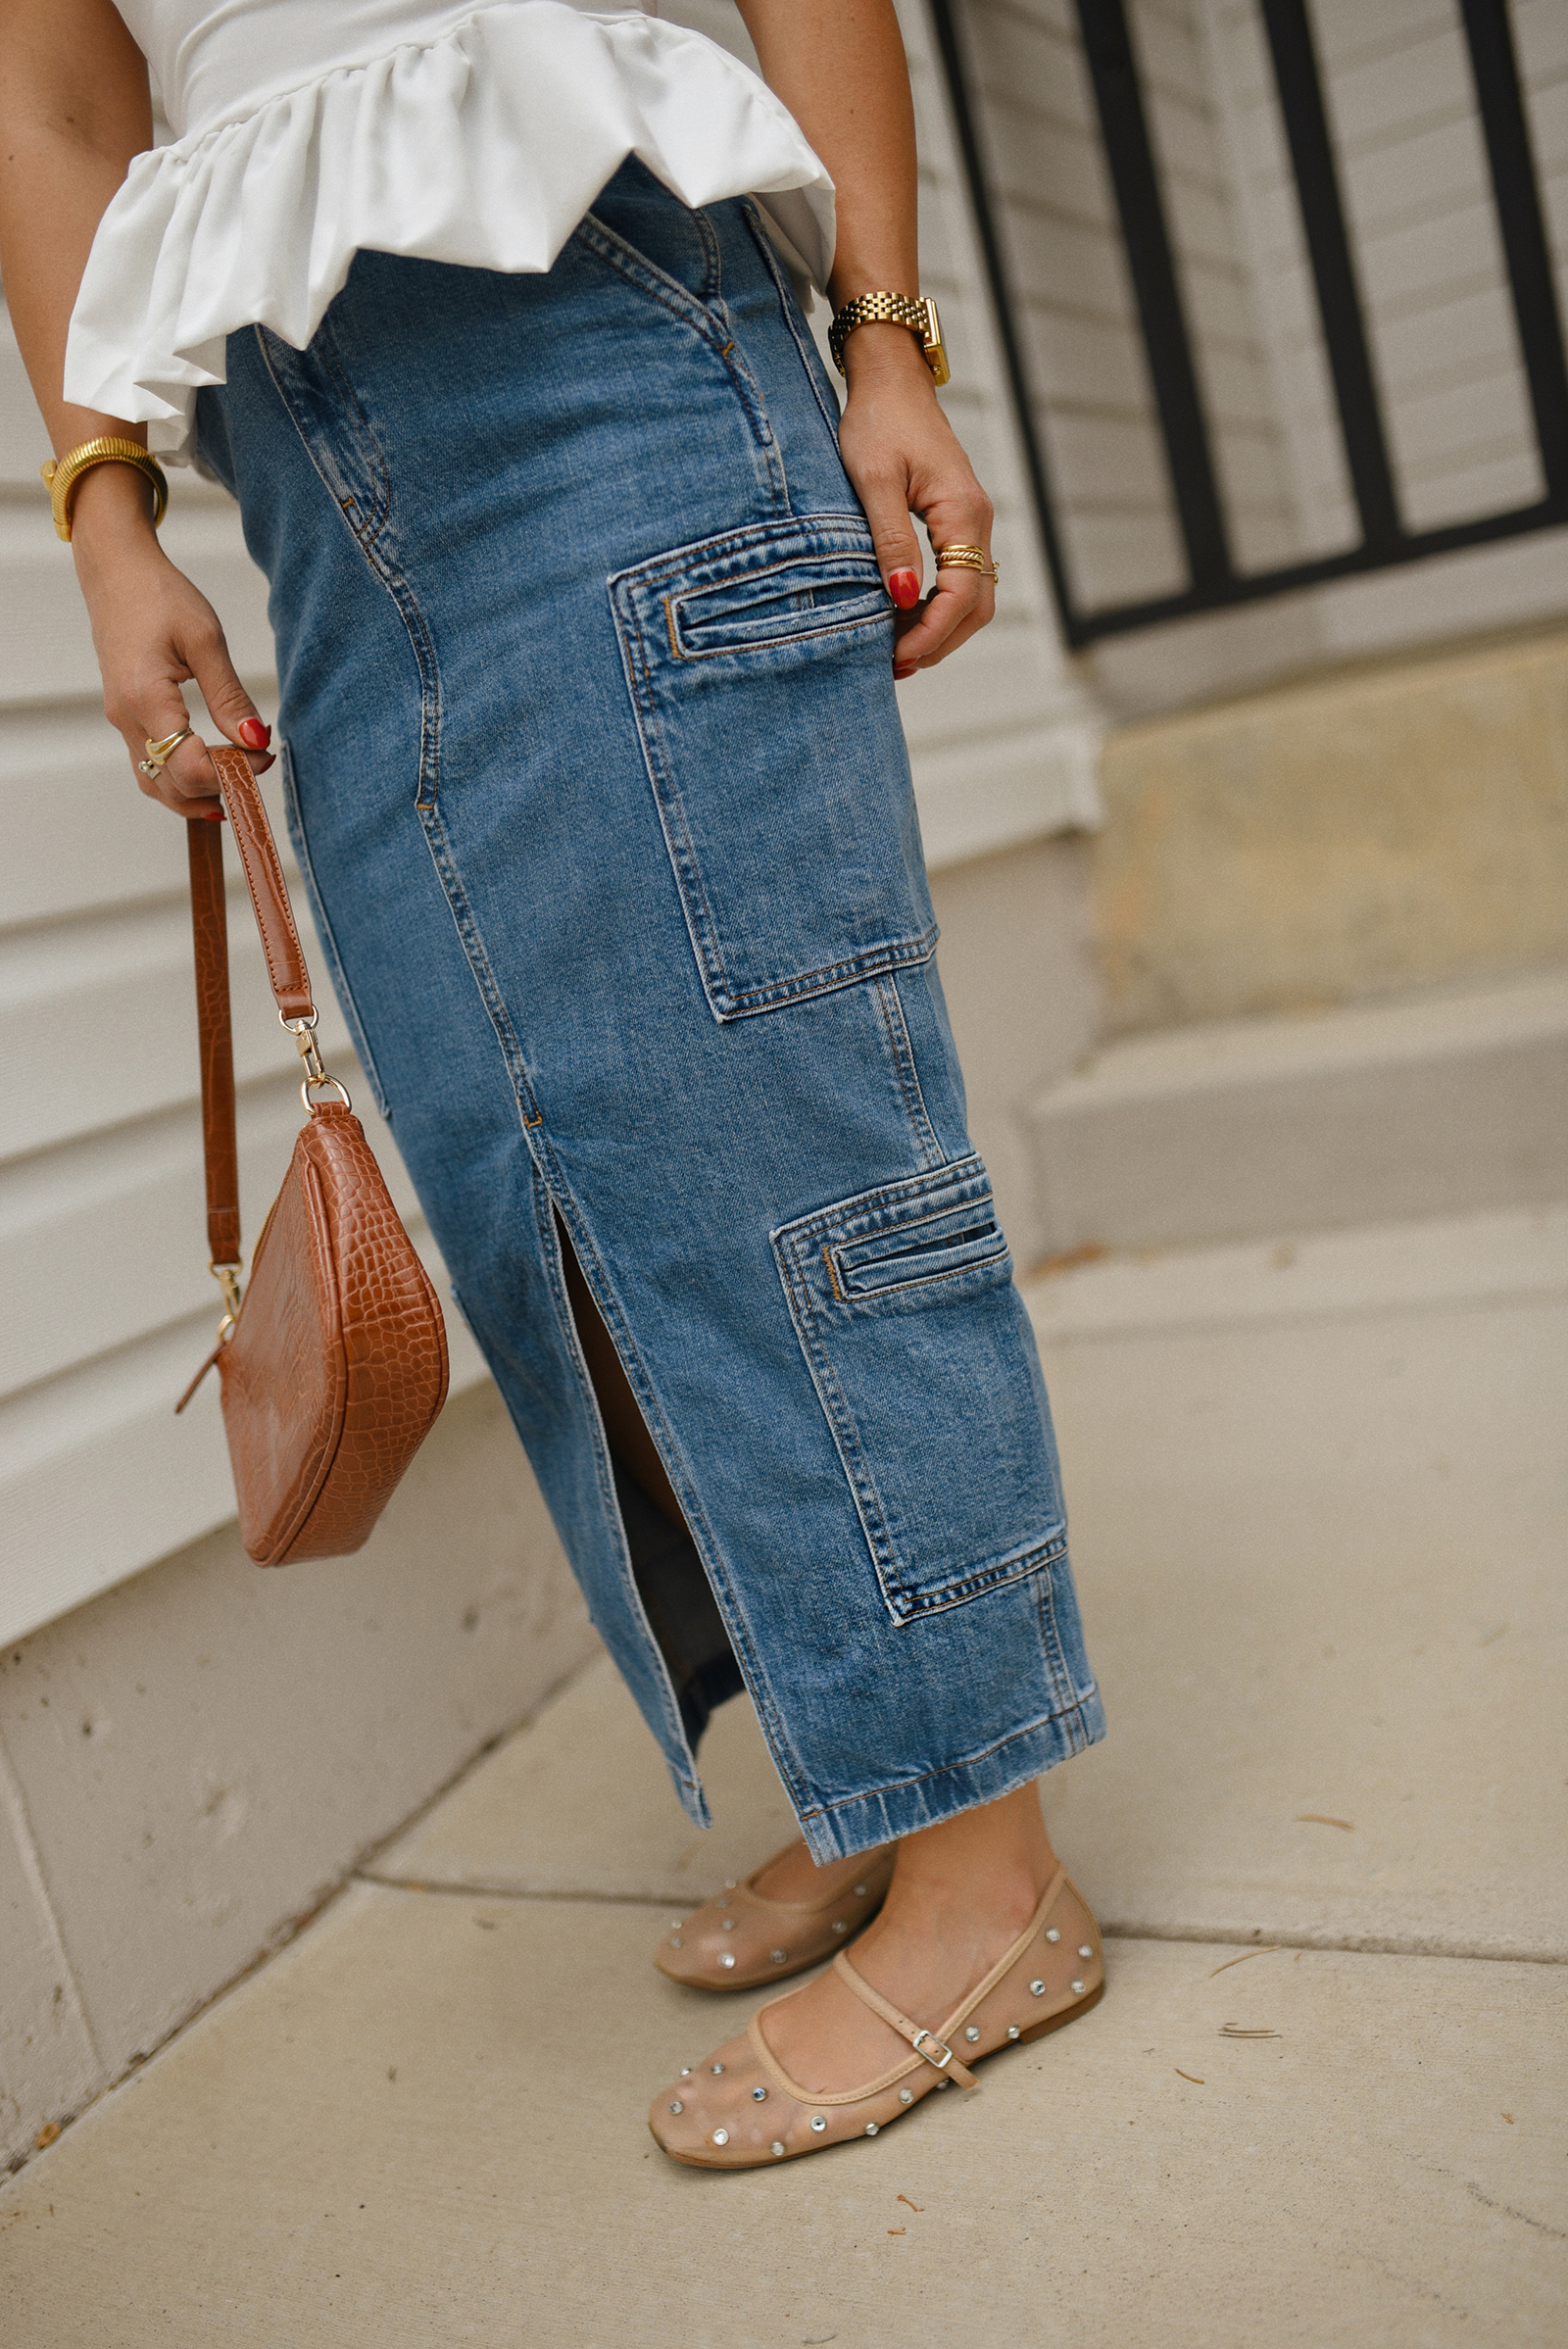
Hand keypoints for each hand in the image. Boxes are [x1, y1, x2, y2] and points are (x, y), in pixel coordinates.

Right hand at [70, 461, 273, 816]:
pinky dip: (179, 779)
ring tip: (237, 775)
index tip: (264, 754)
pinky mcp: (124, 718)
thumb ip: (230, 697)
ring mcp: (121, 720)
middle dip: (219, 786)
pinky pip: (149, 767)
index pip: (188, 765)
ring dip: (196, 794)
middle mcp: (126, 717)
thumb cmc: (159, 597)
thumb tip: (256, 741)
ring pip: (155, 784)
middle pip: (171, 785)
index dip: (230, 772)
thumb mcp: (206, 640)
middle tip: (258, 763)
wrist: (116, 573)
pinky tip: (210, 769)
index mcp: (146, 697)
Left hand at [834, 325, 994, 679]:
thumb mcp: (873, 481)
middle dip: (940, 641)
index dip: (931, 632)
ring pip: (974, 595)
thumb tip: (904, 598)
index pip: (962, 593)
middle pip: (977, 604)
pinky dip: (939, 606)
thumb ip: (891, 541)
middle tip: (896, 665)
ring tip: (898, 650)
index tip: (896, 655)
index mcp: (963, 511)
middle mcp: (978, 519)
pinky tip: (905, 617)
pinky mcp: (959, 520)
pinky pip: (961, 577)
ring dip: (941, 628)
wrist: (890, 381)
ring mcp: (973, 521)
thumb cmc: (878, 421)